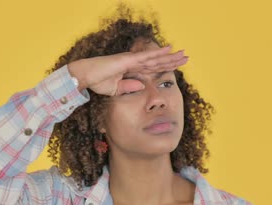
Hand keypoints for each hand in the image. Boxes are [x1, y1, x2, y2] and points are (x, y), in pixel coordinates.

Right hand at [67, 45, 187, 95]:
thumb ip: (128, 87)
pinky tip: (168, 49)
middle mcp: (134, 62)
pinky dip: (158, 53)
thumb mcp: (116, 89)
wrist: (85, 76)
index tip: (177, 66)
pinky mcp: (128, 60)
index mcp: (131, 69)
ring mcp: (131, 60)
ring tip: (183, 54)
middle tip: (186, 57)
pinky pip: (146, 56)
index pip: (152, 68)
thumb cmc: (97, 81)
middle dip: (172, 60)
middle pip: (157, 61)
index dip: (165, 66)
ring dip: (170, 56)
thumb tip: (141, 86)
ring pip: (155, 58)